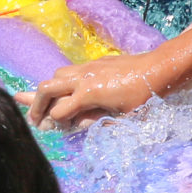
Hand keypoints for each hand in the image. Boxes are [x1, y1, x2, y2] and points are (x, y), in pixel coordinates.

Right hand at [22, 52, 160, 126]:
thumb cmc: (143, 98)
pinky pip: (71, 70)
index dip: (51, 123)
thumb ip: (95, 122)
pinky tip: (68, 91)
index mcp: (88, 94)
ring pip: (57, 75)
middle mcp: (83, 78)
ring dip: (49, 89)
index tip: (48, 130)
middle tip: (32, 118)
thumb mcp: (121, 118)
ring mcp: (88, 67)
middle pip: (47, 88)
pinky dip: (63, 82)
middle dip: (36, 103)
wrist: (158, 68)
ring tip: (48, 103)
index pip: (58, 111)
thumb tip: (74, 124)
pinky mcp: (95, 62)